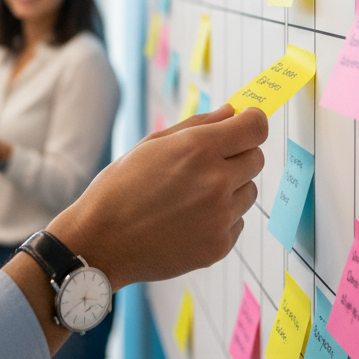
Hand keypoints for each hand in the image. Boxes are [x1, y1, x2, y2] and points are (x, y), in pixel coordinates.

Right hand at [45, 104, 267, 292]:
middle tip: (206, 163)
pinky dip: (220, 218)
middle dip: (238, 155)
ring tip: (191, 195)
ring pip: (248, 192)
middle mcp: (216, 182)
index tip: (246, 124)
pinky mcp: (220, 246)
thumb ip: (198, 125)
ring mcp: (221, 217)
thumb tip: (232, 112)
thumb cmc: (121, 187)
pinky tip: (188, 219)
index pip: (256, 127)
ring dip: (230, 188)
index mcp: (199, 149)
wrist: (102, 240)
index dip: (253, 122)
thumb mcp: (152, 144)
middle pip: (257, 158)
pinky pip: (236, 221)